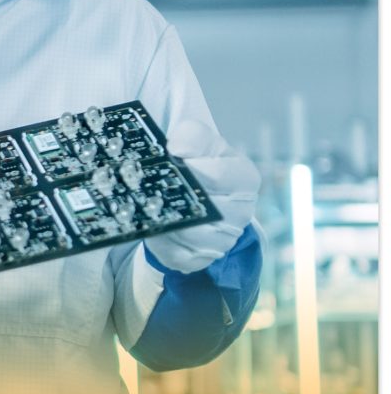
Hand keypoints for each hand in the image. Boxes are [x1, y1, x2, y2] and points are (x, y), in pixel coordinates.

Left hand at [145, 120, 259, 272]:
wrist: (193, 195)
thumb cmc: (198, 164)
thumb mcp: (199, 142)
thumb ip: (193, 136)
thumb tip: (178, 147)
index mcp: (244, 177)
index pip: (222, 174)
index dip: (195, 167)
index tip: (172, 157)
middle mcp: (241, 211)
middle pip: (206, 208)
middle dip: (176, 197)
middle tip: (152, 187)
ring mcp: (224, 238)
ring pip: (192, 234)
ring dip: (168, 220)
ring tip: (150, 206)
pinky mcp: (202, 256)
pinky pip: (181, 254)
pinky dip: (164, 242)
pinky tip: (155, 227)